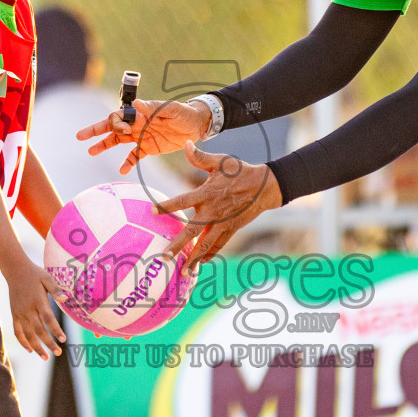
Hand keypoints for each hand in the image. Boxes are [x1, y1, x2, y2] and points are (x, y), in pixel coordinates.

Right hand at [5, 260, 66, 359]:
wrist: (15, 271)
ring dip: (36, 347)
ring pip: (28, 334)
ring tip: (45, 357)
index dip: (56, 330)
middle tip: (58, 353)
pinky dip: (23, 341)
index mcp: (38, 300)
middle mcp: (28, 309)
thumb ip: (56, 289)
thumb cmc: (35, 274)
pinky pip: (18, 331)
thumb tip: (65, 299)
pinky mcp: (15, 315)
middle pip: (38, 330)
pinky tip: (30, 349)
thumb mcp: (47, 278)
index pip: (48, 319)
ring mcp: (20, 313)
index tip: (64, 339)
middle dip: (48, 343)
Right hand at [77, 98, 209, 174]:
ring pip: (118, 142)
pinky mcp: (148, 148)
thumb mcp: (171, 109)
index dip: (116, 123)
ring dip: (104, 146)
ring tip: (91, 151)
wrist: (196, 126)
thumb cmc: (183, 113)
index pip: (119, 116)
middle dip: (95, 131)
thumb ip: (154, 107)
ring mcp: (141, 136)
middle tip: (80, 136)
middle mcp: (137, 124)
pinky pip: (134, 156)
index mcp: (140, 113)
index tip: (123, 130)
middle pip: (112, 128)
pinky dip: (127, 163)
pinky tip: (122, 170)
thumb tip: (137, 103)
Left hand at [158, 142, 282, 269]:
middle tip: (165, 257)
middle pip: (191, 231)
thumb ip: (200, 157)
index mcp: (206, 194)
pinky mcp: (231, 230)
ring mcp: (223, 223)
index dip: (167, 206)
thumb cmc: (240, 172)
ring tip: (183, 272)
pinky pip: (218, 245)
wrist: (264, 187)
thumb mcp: (221, 161)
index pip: (182, 201)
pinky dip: (209, 255)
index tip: (152, 211)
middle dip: (178, 245)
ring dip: (193, 259)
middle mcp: (213, 212)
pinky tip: (200, 263)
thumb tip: (186, 144)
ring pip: (205, 244)